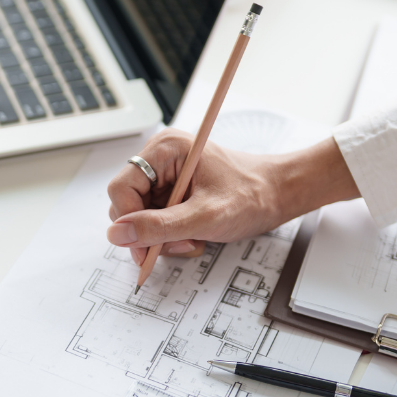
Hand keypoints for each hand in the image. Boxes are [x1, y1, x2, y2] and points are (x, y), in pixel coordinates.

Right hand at [105, 130, 359, 263]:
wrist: (279, 194)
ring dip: (161, 236)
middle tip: (177, 244)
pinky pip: (156, 217)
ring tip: (191, 239)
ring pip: (141, 215)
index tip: (144, 246)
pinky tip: (192, 235)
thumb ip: (158, 227)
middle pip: (128, 204)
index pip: (121, 189)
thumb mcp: (204, 217)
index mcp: (164, 150)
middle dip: (149, 231)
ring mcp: (166, 174)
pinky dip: (170, 233)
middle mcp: (161, 158)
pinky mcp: (173, 189)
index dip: (128, 221)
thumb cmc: (252, 195)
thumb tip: (117, 234)